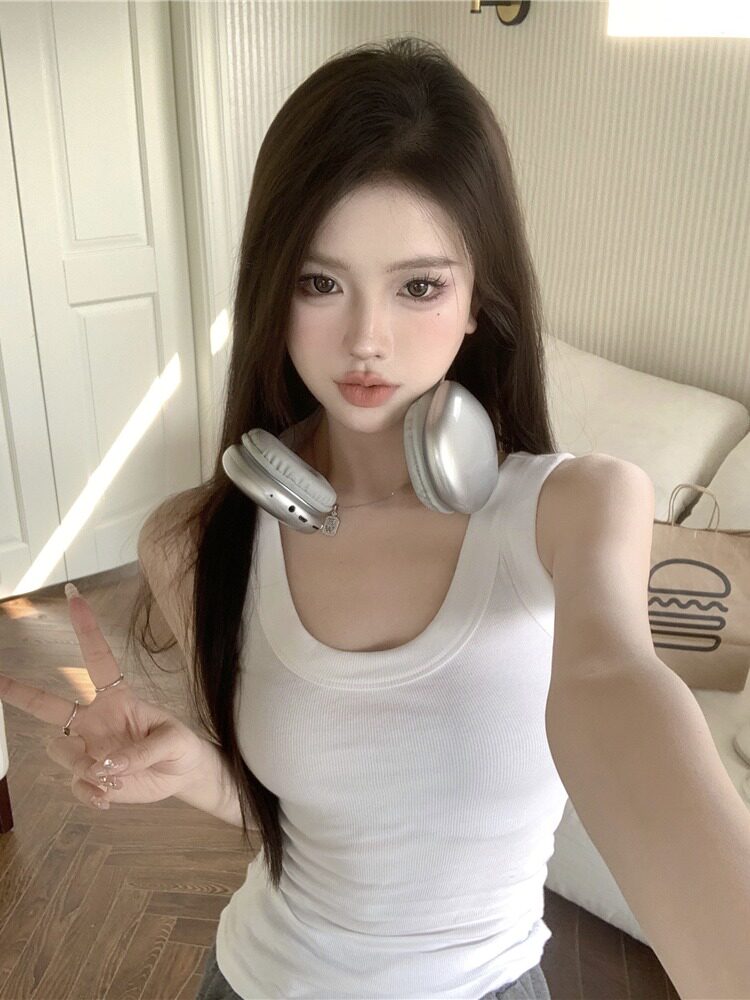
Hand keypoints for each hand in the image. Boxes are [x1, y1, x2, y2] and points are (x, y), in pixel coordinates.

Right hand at [0, 586, 205, 810]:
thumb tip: (107, 765)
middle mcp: (94, 720)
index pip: (97, 659)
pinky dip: (88, 793)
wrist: (184, 776)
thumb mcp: (173, 740)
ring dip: (83, 768)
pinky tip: (108, 797)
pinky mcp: (90, 776)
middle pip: (48, 705)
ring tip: (113, 779)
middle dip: (19, 692)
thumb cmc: (181, 746)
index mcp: (117, 698)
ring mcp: (89, 748)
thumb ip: (142, 751)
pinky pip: (74, 783)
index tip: (74, 596)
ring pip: (60, 751)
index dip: (86, 629)